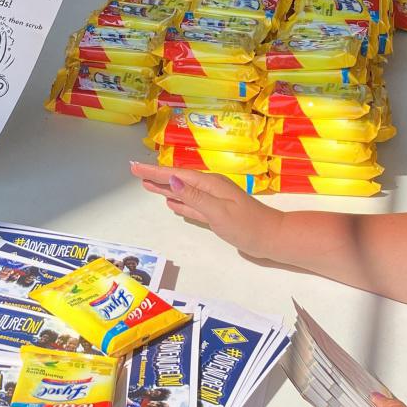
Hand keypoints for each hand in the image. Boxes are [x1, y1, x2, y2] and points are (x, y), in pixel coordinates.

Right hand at [130, 162, 281, 257]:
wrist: (272, 239)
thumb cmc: (246, 225)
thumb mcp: (218, 211)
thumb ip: (193, 197)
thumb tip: (172, 178)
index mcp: (209, 184)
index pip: (176, 175)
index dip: (155, 171)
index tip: (135, 167)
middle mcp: (209, 189)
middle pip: (178, 180)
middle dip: (157, 176)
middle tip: (135, 172)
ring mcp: (213, 202)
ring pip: (183, 192)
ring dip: (165, 188)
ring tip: (147, 185)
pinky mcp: (215, 215)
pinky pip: (191, 205)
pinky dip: (179, 203)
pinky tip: (170, 202)